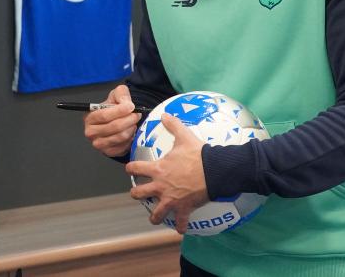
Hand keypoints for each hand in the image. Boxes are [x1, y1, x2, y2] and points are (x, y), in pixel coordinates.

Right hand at [83, 85, 141, 156]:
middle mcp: (91, 132)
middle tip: (137, 115)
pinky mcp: (108, 152)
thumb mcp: (116, 95)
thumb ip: (121, 94)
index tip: (131, 106)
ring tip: (133, 123)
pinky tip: (130, 132)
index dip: (120, 111)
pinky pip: (124, 146)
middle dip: (129, 119)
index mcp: (89, 117)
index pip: (104, 115)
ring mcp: (99, 144)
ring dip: (131, 128)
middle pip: (114, 126)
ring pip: (120, 136)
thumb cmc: (114, 109)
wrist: (115, 122)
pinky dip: (130, 139)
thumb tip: (127, 103)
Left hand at [125, 114, 208, 232]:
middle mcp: (161, 186)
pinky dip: (181, 227)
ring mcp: (171, 199)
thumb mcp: (184, 137)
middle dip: (136, 193)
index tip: (129, 168)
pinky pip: (181, 222)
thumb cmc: (198, 154)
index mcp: (158, 169)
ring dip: (154, 216)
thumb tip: (165, 114)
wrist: (214, 170)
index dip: (130, 168)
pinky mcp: (184, 208)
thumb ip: (172, 125)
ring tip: (154, 217)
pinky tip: (180, 230)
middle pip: (138, 193)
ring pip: (156, 213)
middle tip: (137, 192)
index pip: (135, 168)